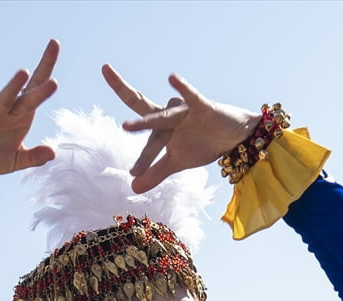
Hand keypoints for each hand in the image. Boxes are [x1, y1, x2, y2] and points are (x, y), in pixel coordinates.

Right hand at [0, 40, 59, 174]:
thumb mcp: (17, 161)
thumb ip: (34, 158)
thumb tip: (53, 152)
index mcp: (23, 116)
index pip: (39, 91)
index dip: (50, 75)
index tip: (56, 48)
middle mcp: (10, 110)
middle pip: (31, 88)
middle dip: (44, 68)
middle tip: (55, 44)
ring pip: (7, 97)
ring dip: (15, 86)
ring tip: (24, 73)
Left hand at [102, 67, 258, 192]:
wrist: (237, 138)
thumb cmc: (205, 144)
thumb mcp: (178, 162)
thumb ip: (155, 173)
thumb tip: (132, 188)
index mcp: (162, 127)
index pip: (146, 138)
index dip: (141, 157)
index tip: (133, 174)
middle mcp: (170, 115)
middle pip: (143, 106)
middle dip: (123, 89)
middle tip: (105, 69)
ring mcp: (186, 111)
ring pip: (164, 117)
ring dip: (146, 122)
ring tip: (126, 127)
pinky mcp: (204, 107)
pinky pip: (192, 96)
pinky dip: (183, 88)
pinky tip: (171, 78)